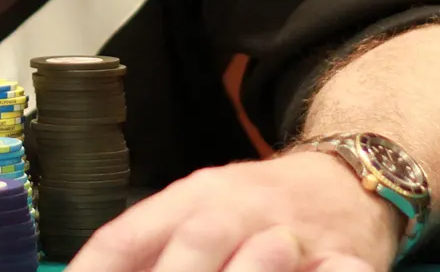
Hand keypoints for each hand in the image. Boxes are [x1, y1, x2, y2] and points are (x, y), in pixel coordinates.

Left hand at [66, 152, 400, 271]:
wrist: (348, 177)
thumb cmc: (259, 204)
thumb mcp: (199, 206)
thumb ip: (150, 244)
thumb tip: (92, 271)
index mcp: (194, 198)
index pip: (131, 236)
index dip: (98, 267)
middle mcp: (240, 209)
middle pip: (197, 240)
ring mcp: (293, 233)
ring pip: (261, 256)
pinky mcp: (344, 258)